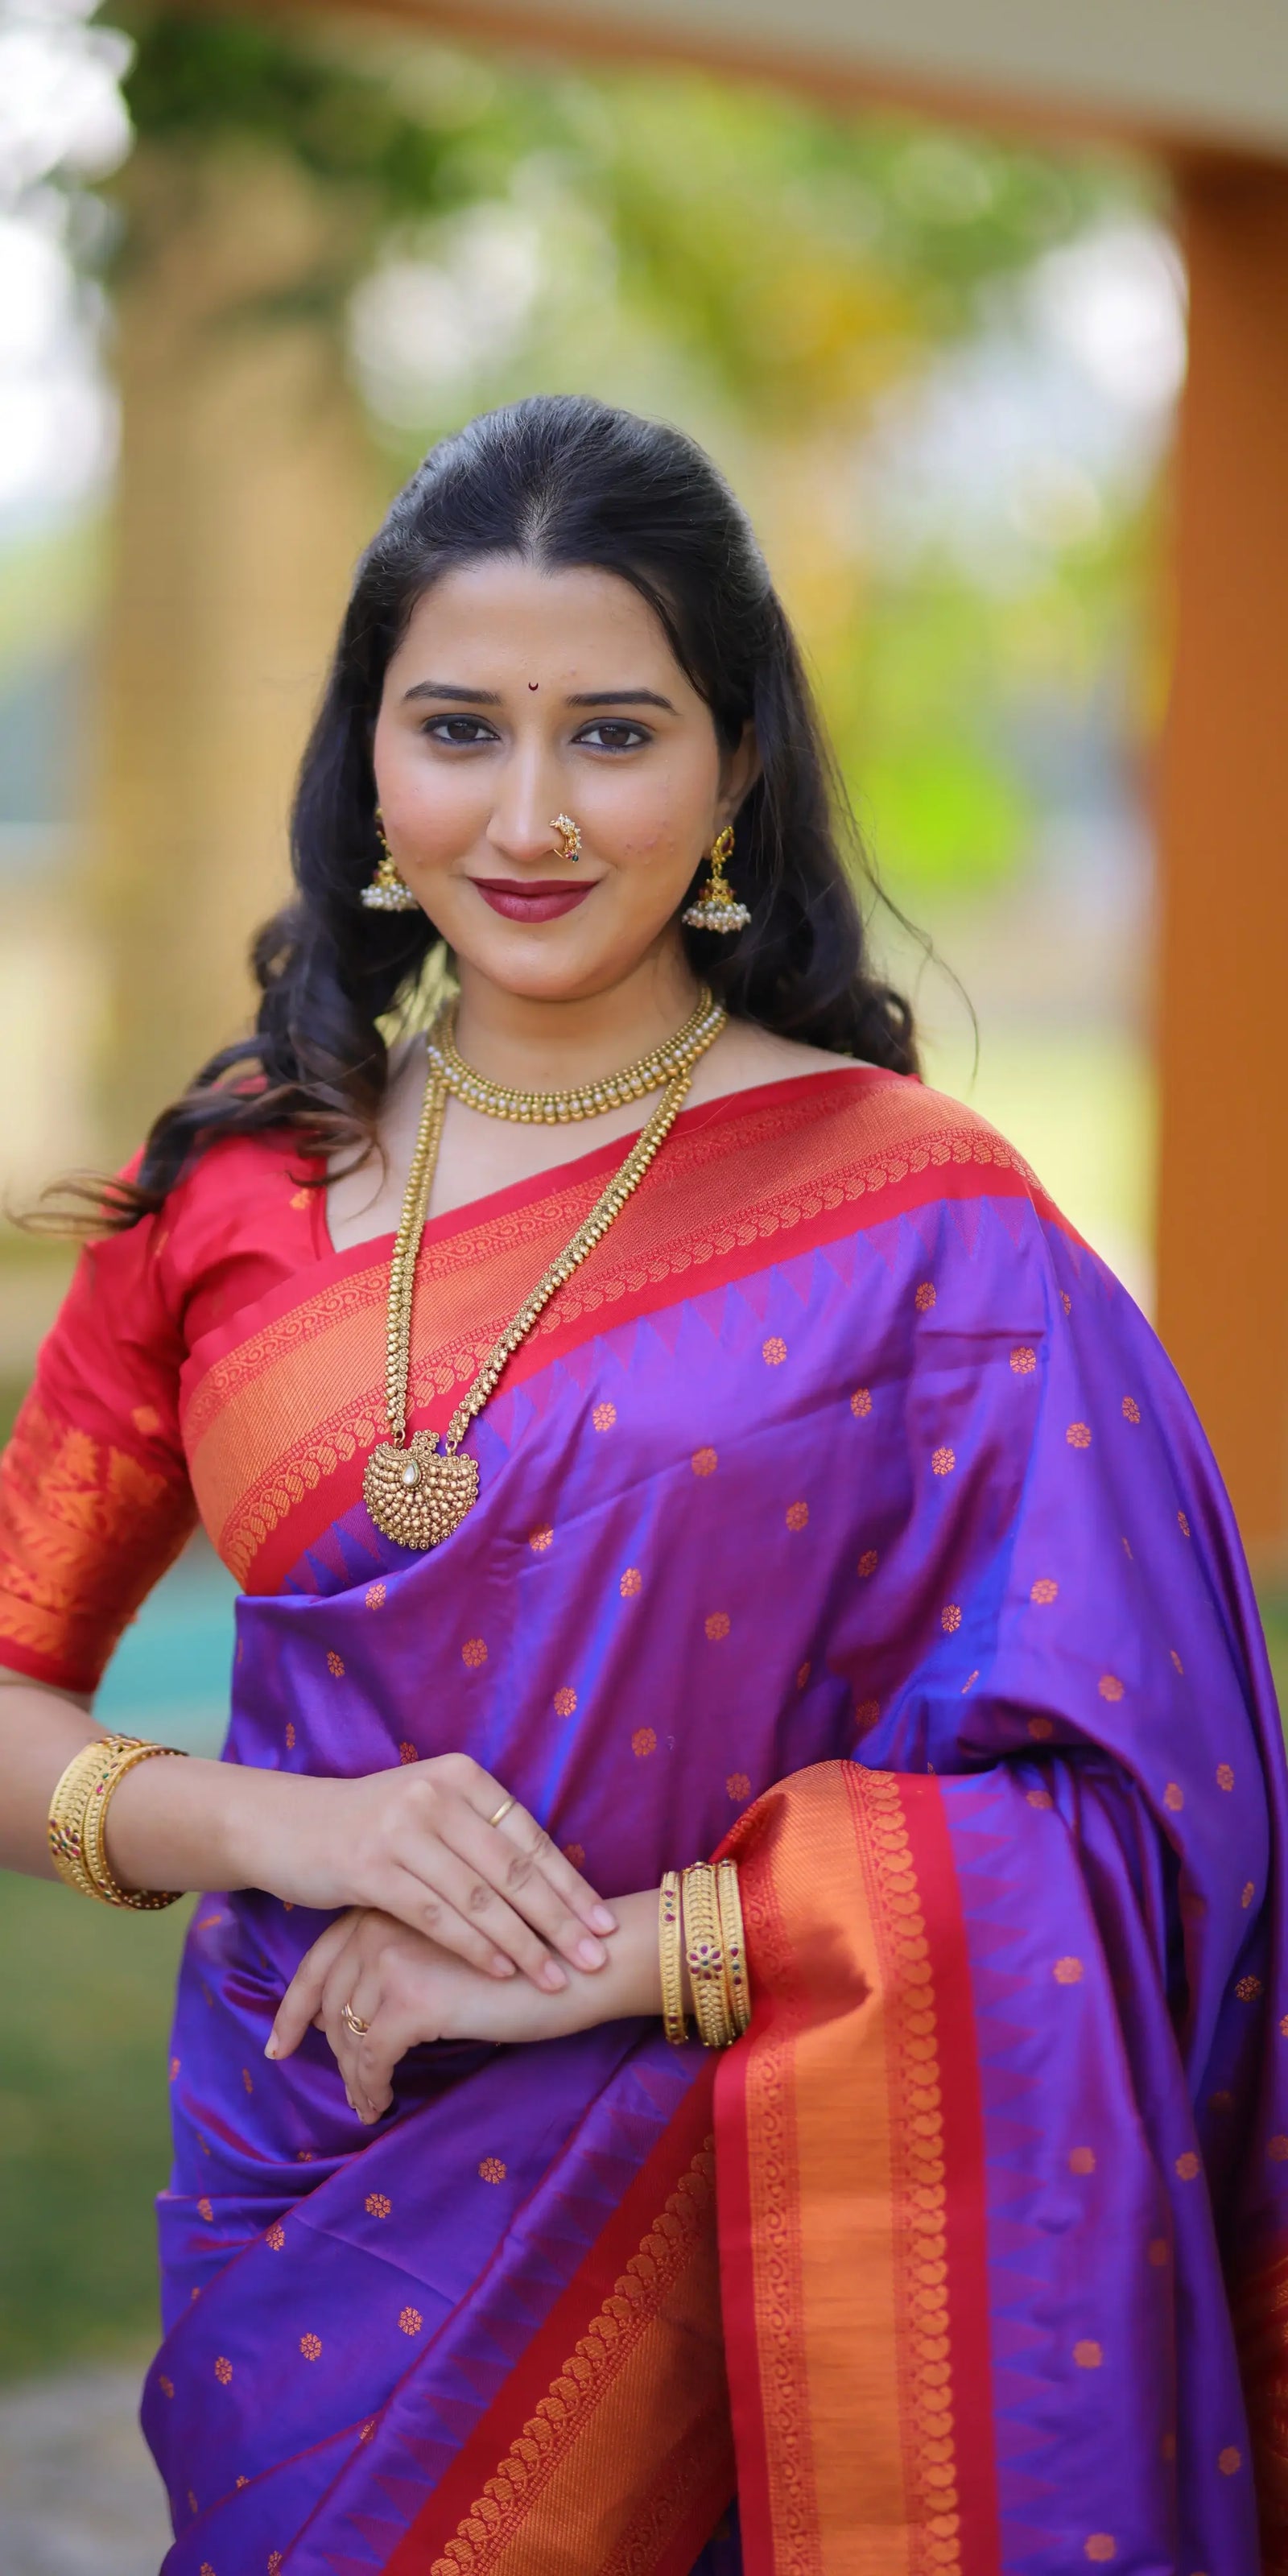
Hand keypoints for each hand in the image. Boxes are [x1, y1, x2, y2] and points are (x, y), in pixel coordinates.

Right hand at [210, 1751, 616, 1990]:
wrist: (285, 1826)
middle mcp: (435, 1794)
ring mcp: (401, 1828)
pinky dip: (474, 1946)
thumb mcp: (428, 1812)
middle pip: (512, 1867)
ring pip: (479, 1896)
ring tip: (557, 1975)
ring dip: (524, 1942)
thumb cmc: (369, 1827)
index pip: (528, 1835)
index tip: (605, 1920)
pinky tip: (502, 1971)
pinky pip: (436, 1914)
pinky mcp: (370, 1866)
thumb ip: (478, 1835)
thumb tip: (549, 1881)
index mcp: (459, 1775)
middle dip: (560, 1917)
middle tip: (596, 1955)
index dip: (569, 1882)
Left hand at [268, 1889, 667, 2120]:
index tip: (280, 2043)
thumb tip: (355, 2013)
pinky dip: (372, 2086)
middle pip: (331, 1996)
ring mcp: (394, 1957)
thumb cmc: (528, 1957)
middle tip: (343, 2087)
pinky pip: (372, 2057)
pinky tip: (383, 2104)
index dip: (297, 2005)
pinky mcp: (413, 1999)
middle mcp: (382, 1921)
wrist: (583, 1962)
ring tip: (368, 2101)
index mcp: (393, 1900)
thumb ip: (406, 1956)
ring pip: (349, 2031)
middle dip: (328, 2048)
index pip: (323, 1956)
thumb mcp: (455, 1947)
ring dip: (354, 2074)